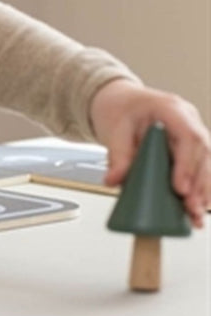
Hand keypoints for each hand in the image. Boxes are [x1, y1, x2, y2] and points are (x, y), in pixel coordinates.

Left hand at [89, 78, 209, 228]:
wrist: (122, 100)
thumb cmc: (122, 109)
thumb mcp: (115, 128)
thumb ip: (117, 155)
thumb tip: (113, 181)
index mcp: (173, 109)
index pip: (189, 137)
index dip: (188, 165)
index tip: (181, 188)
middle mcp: (190, 121)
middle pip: (204, 154)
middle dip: (199, 185)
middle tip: (192, 208)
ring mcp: (194, 134)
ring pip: (208, 164)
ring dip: (203, 191)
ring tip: (196, 215)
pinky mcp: (191, 150)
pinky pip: (201, 169)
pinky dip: (199, 189)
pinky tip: (197, 209)